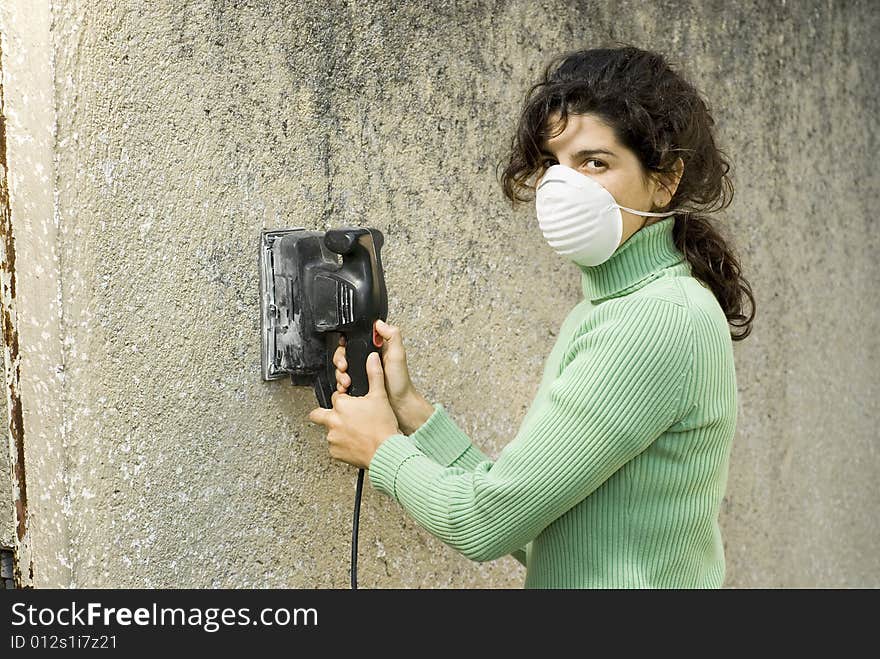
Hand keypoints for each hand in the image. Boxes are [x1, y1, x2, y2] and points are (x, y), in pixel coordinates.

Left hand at [308, 351, 400, 468]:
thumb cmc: (383, 426)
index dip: (344, 400)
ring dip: (338, 431)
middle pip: (318, 414)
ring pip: (329, 431)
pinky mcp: (335, 453)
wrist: (386, 451)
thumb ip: (374, 374)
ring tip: (355, 432)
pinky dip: (343, 445)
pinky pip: (335, 447)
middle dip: (326, 414)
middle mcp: (333, 421)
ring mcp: (332, 438)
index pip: (335, 397)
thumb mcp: (380, 396)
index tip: (351, 404)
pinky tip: (355, 443)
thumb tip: (372, 358)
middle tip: (340, 417)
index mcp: (341, 405)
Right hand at [333, 320, 433, 434]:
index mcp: (376, 348)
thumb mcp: (398, 355)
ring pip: (341, 367)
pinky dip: (340, 383)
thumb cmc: (400, 381)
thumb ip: (392, 336)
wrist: (398, 404)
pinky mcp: (357, 384)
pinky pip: (342, 380)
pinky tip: (344, 387)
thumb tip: (379, 323)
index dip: (346, 341)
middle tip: (344, 366)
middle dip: (340, 359)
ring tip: (346, 380)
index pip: (355, 339)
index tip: (344, 346)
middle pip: (344, 353)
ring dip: (339, 373)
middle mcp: (366, 359)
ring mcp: (361, 372)